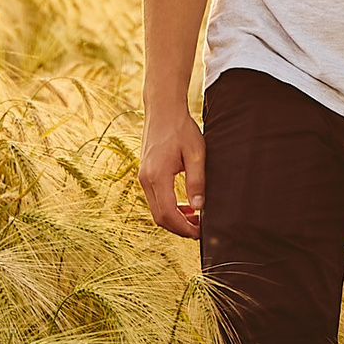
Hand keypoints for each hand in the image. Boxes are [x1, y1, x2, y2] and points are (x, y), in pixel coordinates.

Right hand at [139, 109, 204, 238]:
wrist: (163, 110)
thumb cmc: (181, 129)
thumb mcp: (196, 153)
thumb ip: (197, 181)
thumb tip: (199, 207)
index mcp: (157, 176)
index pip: (168, 214)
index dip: (184, 228)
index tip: (199, 232)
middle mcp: (146, 179)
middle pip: (159, 217)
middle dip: (179, 228)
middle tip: (199, 229)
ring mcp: (143, 177)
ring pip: (156, 210)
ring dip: (175, 218)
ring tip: (196, 217)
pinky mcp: (145, 174)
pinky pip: (155, 199)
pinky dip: (169, 208)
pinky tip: (185, 205)